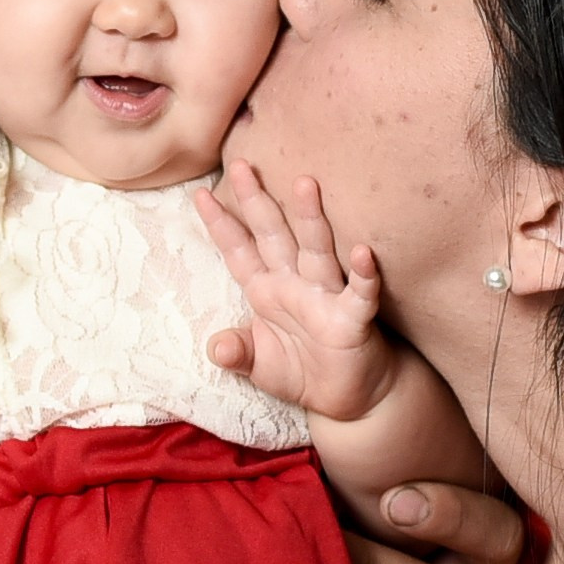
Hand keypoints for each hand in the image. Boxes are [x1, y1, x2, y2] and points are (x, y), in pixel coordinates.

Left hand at [194, 161, 391, 421]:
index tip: (200, 195)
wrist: (347, 398)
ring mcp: (325, 297)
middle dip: (256, 201)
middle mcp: (294, 284)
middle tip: (241, 165)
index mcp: (266, 290)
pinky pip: (359, 293)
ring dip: (310, 218)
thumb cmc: (301, 372)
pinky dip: (362, 274)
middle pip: (273, 235)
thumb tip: (217, 347)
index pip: (239, 251)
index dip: (221, 224)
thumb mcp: (259, 365)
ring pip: (316, 250)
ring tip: (304, 184)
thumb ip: (237, 354)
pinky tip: (362, 253)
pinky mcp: (352, 319)